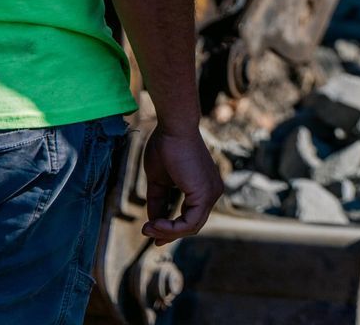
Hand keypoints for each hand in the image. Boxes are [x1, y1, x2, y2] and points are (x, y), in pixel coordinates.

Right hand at [141, 125, 222, 244]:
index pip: (190, 216)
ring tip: (147, 228)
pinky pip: (190, 223)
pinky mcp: (205, 194)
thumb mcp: (159, 181)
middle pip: (192, 224)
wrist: (173, 128)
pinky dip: (172, 228)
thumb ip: (159, 201)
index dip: (171, 228)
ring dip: (167, 232)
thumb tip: (152, 223)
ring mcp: (211, 194)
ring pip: (191, 227)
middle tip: (147, 232)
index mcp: (203, 187)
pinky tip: (155, 224)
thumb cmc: (165, 146)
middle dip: (167, 233)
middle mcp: (212, 192)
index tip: (151, 230)